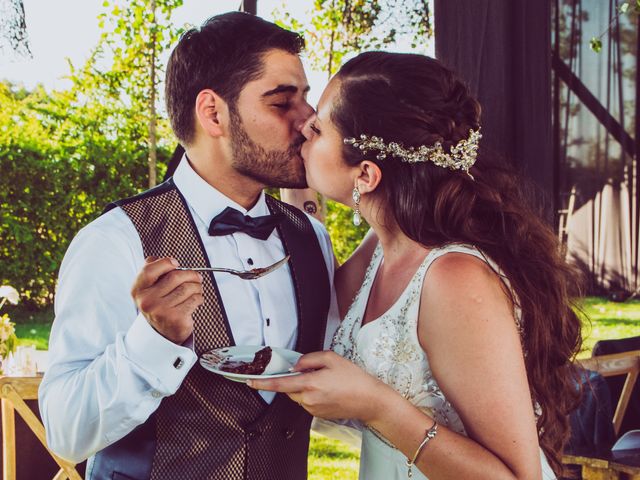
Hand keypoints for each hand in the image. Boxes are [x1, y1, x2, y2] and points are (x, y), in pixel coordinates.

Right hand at [131, 256, 203, 343]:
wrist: (164, 333)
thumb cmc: (160, 305)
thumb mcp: (150, 288)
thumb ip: (154, 270)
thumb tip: (169, 261)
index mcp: (138, 290)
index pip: (149, 270)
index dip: (165, 263)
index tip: (176, 264)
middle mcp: (146, 301)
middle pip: (175, 276)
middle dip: (190, 274)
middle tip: (197, 277)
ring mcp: (160, 311)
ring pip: (187, 288)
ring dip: (197, 287)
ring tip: (196, 290)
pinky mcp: (175, 318)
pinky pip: (194, 299)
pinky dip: (199, 298)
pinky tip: (196, 301)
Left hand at [247, 351, 390, 421]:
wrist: (369, 400)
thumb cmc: (353, 378)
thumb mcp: (331, 358)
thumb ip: (308, 359)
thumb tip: (294, 367)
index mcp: (310, 384)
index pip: (280, 384)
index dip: (262, 383)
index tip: (249, 381)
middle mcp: (309, 399)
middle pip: (289, 388)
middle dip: (294, 379)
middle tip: (314, 371)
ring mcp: (313, 409)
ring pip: (298, 395)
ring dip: (304, 387)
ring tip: (326, 382)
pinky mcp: (318, 415)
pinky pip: (307, 402)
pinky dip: (311, 394)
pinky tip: (328, 390)